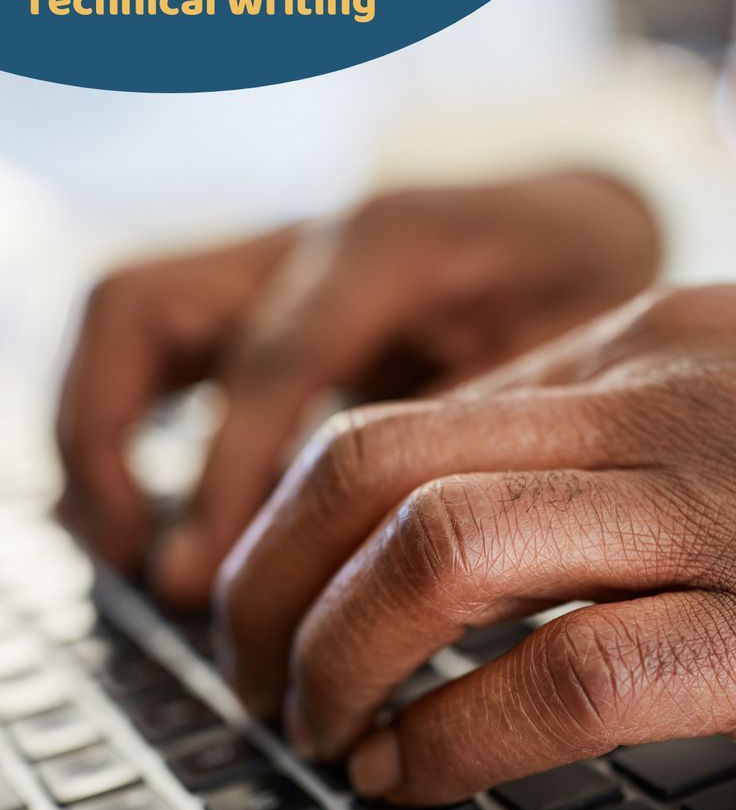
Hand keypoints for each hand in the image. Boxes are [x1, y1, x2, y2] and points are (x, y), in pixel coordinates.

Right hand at [57, 172, 658, 601]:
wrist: (573, 224)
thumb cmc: (578, 289)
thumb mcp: (559, 359)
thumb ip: (462, 434)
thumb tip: (363, 553)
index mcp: (386, 246)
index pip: (268, 361)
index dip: (228, 480)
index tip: (210, 585)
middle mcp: (304, 242)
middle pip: (139, 308)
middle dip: (106, 439)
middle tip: (137, 563)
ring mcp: (267, 265)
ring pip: (127, 319)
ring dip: (97, 434)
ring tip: (120, 548)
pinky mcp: (257, 302)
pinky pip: (157, 351)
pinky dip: (128, 431)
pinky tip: (148, 519)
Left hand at [218, 285, 735, 803]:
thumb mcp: (691, 432)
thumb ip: (558, 458)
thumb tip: (387, 540)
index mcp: (629, 347)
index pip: (387, 424)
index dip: (282, 536)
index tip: (264, 614)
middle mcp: (657, 399)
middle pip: (373, 469)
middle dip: (269, 591)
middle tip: (254, 680)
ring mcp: (710, 505)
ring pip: (440, 550)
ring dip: (338, 660)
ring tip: (321, 733)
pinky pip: (567, 678)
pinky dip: (457, 738)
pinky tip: (414, 772)